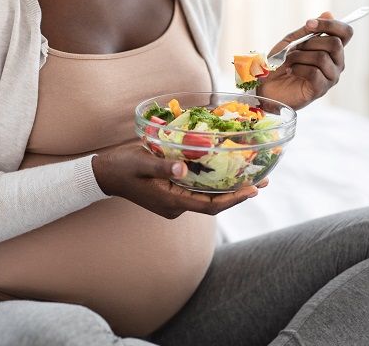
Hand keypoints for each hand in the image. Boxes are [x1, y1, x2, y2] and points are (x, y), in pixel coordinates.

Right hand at [91, 142, 265, 218]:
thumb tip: (183, 168)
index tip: (254, 189)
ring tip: (253, 175)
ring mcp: (175, 203)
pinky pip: (199, 192)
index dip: (234, 198)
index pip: (210, 205)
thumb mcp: (141, 161)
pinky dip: (216, 184)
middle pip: (214, 203)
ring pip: (208, 198)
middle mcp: (176, 206)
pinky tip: (228, 172)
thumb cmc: (121, 166)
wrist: (104, 174)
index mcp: (171, 201)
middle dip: (239, 192)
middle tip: (264, 179)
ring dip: (230, 188)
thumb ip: (162, 164)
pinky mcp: (173, 196)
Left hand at [257, 12, 353, 109]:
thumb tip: (329, 13)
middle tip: (294, 48)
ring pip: (322, 57)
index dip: (330, 24)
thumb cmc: (281, 63)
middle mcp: (337, 63)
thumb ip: (309, 30)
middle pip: (335, 43)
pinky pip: (314, 72)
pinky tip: (290, 70)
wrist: (267, 86)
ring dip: (299, 56)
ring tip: (288, 61)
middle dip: (310, 42)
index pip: (345, 32)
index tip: (309, 23)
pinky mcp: (321, 90)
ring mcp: (331, 77)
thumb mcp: (292, 41)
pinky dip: (298, 68)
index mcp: (333, 50)